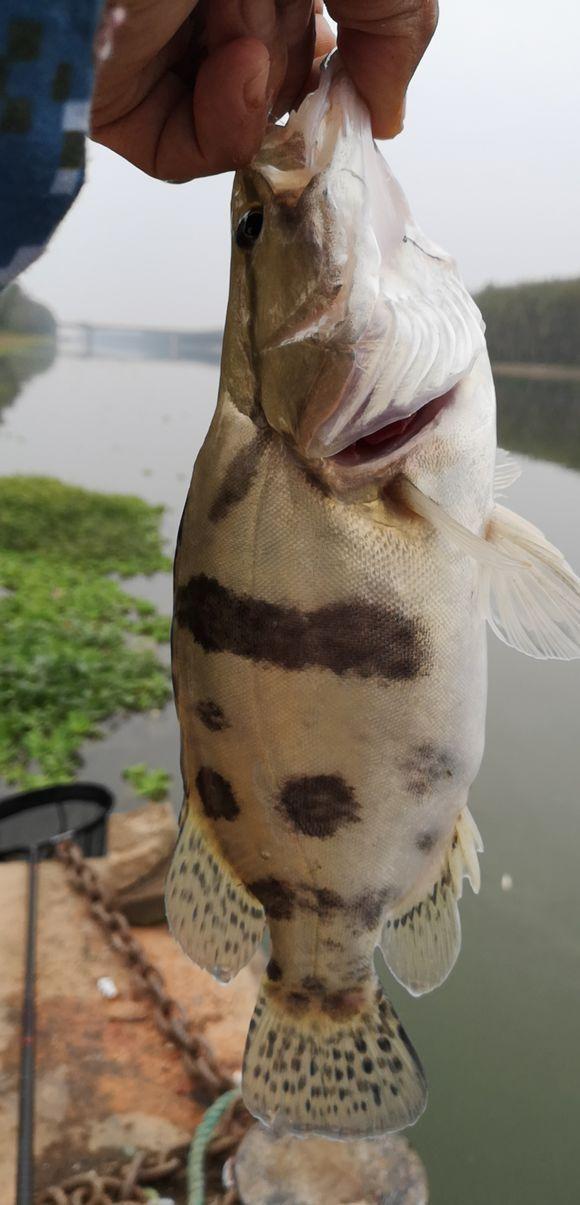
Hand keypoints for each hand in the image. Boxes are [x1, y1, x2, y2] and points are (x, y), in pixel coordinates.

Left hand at [91, 1, 436, 182]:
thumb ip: (398, 13)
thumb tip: (388, 111)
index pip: (313, 26)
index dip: (346, 47)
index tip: (361, 64)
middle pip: (287, 67)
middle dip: (296, 48)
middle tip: (271, 0)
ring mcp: (159, 48)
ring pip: (246, 113)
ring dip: (261, 75)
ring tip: (229, 13)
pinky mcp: (120, 100)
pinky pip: (191, 153)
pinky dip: (226, 129)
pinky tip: (227, 70)